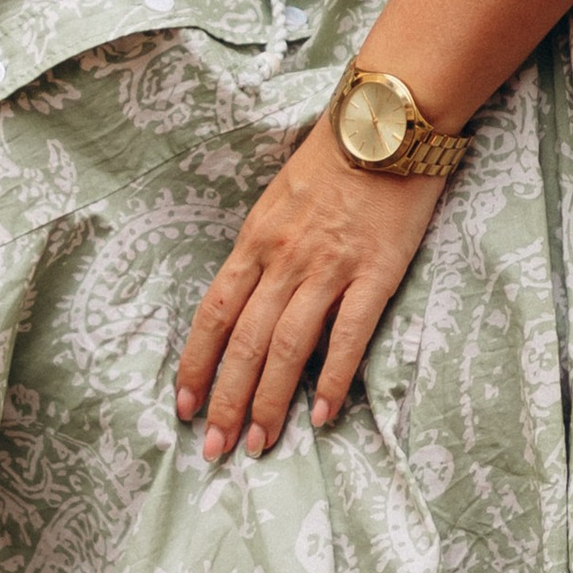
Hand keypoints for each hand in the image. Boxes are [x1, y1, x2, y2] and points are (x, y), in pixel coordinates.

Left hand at [176, 123, 445, 458]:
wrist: (388, 122)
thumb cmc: (335, 157)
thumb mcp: (280, 199)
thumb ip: (264, 250)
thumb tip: (249, 302)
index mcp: (255, 240)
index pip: (213, 314)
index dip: (196, 365)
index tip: (185, 407)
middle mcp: (284, 259)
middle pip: (244, 342)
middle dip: (226, 402)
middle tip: (215, 451)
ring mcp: (329, 268)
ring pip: (287, 348)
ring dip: (270, 402)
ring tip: (260, 444)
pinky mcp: (375, 273)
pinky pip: (349, 337)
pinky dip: (333, 381)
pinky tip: (324, 416)